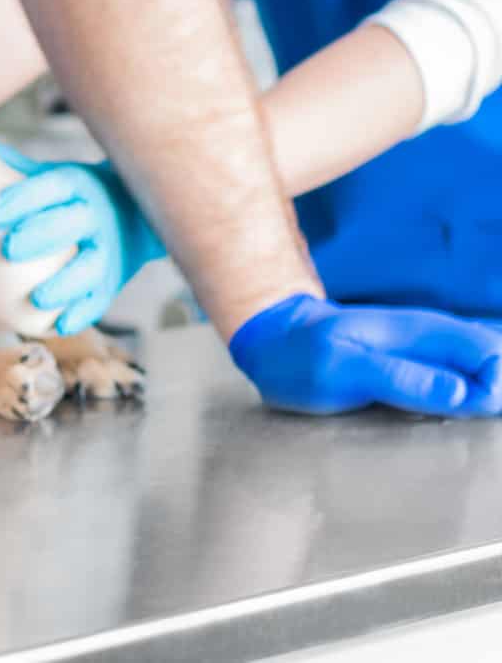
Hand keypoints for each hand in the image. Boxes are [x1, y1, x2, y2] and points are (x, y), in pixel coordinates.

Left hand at [0, 132, 164, 334]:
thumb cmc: (67, 198)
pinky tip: (59, 325)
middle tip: (10, 248)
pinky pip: (100, 299)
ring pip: (91, 267)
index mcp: (76, 185)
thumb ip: (8, 165)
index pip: (54, 186)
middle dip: (43, 234)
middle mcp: (95, 216)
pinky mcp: (111, 282)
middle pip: (74, 223)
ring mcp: (107, 251)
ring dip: (67, 283)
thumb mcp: (47, 175)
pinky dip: (82, 312)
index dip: (26, 196)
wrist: (132, 217)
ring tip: (39, 298)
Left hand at [229, 294, 501, 415]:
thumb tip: (464, 394)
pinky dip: (466, 396)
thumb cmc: (301, 356)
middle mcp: (431, 337)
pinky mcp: (416, 367)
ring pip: (478, 368)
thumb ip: (402, 378)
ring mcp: (425, 351)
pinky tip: (456, 411)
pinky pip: (459, 377)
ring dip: (482, 395)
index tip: (476, 412)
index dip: (495, 387)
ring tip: (465, 419)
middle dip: (495, 393)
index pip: (488, 353)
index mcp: (420, 332)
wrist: (272, 342)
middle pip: (493, 360)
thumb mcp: (342, 369)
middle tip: (470, 421)